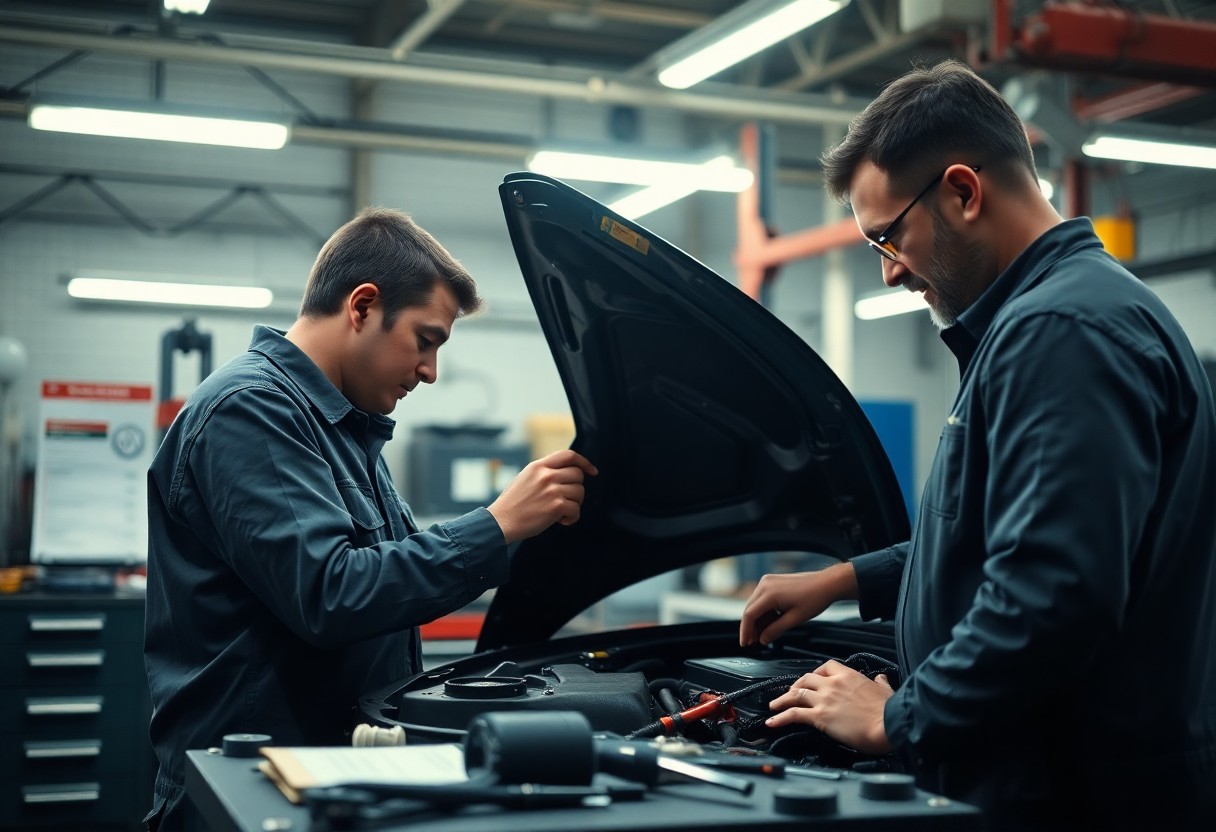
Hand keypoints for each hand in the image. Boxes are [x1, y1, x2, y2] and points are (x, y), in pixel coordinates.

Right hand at [487, 450, 597, 542]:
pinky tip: (561, 521)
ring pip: (580, 492)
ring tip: (561, 512)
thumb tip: (566, 473)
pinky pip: (576, 509)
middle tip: (567, 500)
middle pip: (578, 475)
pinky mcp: (555, 506)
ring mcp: (551, 490)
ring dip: (574, 504)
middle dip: (577, 489)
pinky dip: (572, 518)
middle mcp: (546, 475)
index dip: (584, 462)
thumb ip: (544, 473)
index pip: (568, 455)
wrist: (500, 522)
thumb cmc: (512, 504)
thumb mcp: (525, 478)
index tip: (592, 471)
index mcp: (538, 466)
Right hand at [738, 562, 857, 646]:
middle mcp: (765, 584)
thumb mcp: (794, 619)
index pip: (749, 614)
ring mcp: (768, 581)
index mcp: (769, 593)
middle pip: (750, 609)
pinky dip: (764, 612)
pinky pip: (762, 599)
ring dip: (757, 620)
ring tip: (761, 636)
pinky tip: (769, 623)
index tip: (744, 644)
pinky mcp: (773, 582)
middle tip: (752, 643)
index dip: (745, 631)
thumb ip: (775, 630)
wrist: (827, 584)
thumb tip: (763, 640)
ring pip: (755, 605)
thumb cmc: (814, 599)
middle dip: (750, 627)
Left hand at [765, 660, 892, 754]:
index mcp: (848, 675)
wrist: (888, 725)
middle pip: (806, 679)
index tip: (812, 679)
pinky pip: (794, 714)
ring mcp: (824, 699)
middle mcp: (833, 684)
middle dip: (795, 686)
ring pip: (796, 694)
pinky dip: (780, 717)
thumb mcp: (886, 691)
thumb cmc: (889, 711)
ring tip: (774, 706)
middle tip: (790, 693)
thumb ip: (881, 683)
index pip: (825, 666)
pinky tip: (772, 722)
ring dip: (782, 700)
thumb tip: (881, 679)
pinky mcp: (820, 717)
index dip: (815, 673)